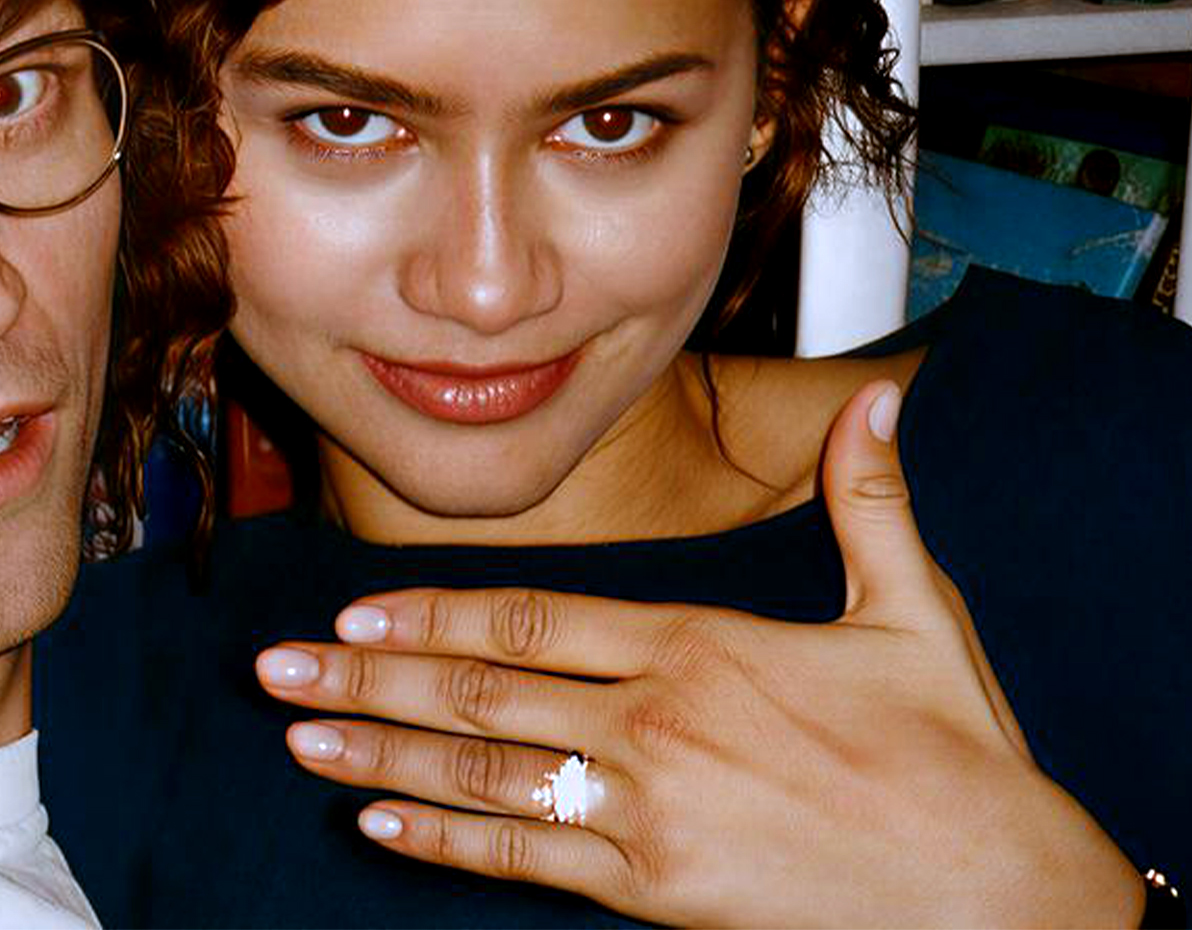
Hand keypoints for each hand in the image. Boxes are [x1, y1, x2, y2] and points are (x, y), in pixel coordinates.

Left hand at [254, 381, 1143, 927]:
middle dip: (366, 674)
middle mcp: (652, 719)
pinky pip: (527, 859)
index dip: (431, 608)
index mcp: (697, 642)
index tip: (354, 605)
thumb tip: (882, 398)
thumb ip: (871, 498)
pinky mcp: (657, 889)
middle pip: (478, 687)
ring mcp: (646, 808)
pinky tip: (378, 822)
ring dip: (378, 749)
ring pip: (481, 771)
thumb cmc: (955, 752)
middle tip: (276, 668)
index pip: (529, 614)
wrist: (1004, 892)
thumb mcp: (914, 608)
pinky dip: (445, 840)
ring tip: (297, 735)